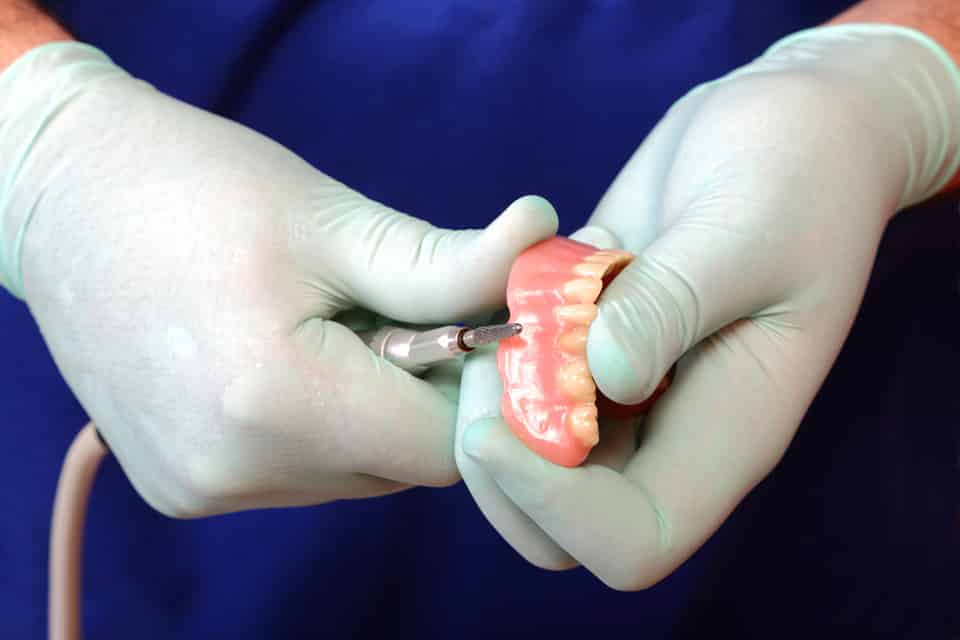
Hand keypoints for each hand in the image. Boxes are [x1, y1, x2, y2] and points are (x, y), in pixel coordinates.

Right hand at [0, 43, 557, 516]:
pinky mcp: (183, 488)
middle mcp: (234, 469)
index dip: (476, 387)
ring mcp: (203, 488)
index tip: (472, 327)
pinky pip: (300, 472)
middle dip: (421, 393)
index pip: (445, 446)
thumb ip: (450, 264)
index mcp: (276, 401)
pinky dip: (319, 425)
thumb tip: (546, 251)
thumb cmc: (198, 188)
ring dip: (368, 410)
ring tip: (321, 327)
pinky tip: (280, 357)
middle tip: (390, 312)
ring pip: (354, 472)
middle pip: (400, 463)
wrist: (63, 199)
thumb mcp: (335, 219)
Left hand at [455, 24, 959, 588]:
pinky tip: (526, 270)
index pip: (632, 540)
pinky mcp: (588, 344)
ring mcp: (624, 392)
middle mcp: (668, 430)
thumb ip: (675, 304)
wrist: (789, 132)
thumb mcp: (750, 228)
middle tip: (490, 354)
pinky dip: (496, 343)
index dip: (553, 507)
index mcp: (727, 432)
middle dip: (499, 462)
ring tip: (516, 299)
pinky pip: (519, 381)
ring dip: (490, 397)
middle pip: (559, 523)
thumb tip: (602, 376)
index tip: (496, 425)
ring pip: (529, 457)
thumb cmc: (797, 174)